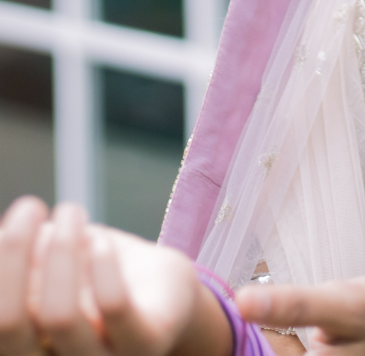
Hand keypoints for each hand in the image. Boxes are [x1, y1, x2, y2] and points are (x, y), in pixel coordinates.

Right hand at [0, 197, 230, 355]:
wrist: (168, 294)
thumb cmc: (98, 279)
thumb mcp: (52, 270)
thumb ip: (23, 264)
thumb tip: (1, 235)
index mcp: (25, 349)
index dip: (1, 263)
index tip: (18, 212)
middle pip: (9, 325)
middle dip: (13, 256)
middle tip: (30, 204)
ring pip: (60, 317)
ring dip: (60, 252)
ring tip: (70, 212)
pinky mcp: (145, 344)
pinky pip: (113, 307)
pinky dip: (102, 265)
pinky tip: (102, 240)